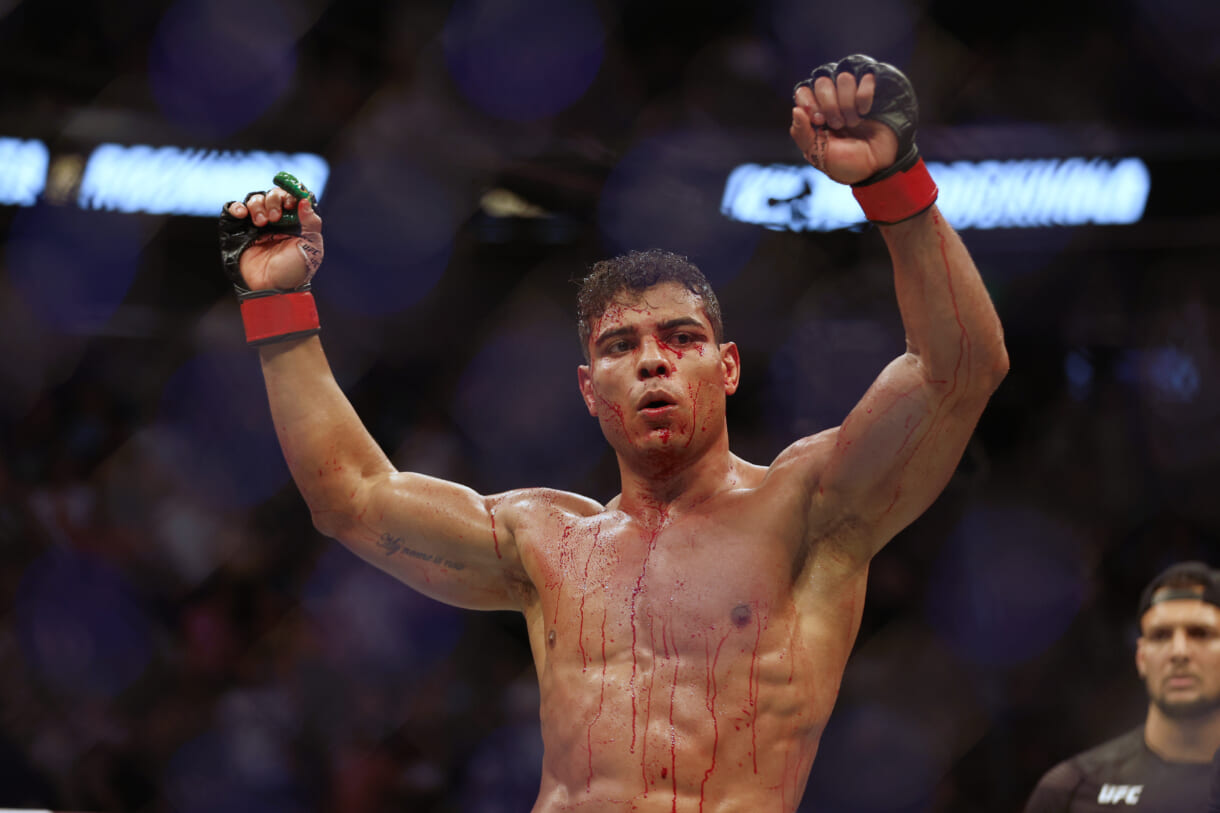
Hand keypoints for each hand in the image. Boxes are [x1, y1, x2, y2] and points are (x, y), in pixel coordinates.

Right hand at [218, 174, 323, 291]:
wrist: (272, 287)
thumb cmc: (294, 270)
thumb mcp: (311, 247)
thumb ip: (312, 223)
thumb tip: (306, 200)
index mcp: (294, 222)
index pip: (291, 197)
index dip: (290, 194)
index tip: (290, 202)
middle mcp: (276, 220)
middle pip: (272, 195)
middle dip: (273, 200)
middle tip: (275, 217)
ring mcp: (257, 224)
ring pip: (254, 199)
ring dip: (258, 205)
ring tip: (261, 223)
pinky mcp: (240, 230)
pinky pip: (234, 209)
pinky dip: (237, 207)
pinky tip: (243, 214)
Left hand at [790, 71, 897, 185]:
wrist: (875, 165)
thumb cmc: (845, 161)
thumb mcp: (817, 154)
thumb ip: (801, 134)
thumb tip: (796, 110)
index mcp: (814, 111)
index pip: (803, 91)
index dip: (809, 104)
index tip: (819, 121)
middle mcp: (831, 97)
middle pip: (822, 82)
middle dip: (830, 107)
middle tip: (838, 125)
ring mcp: (851, 91)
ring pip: (843, 78)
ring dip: (848, 105)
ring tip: (853, 122)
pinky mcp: (871, 89)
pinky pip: (866, 79)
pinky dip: (864, 98)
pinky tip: (865, 112)